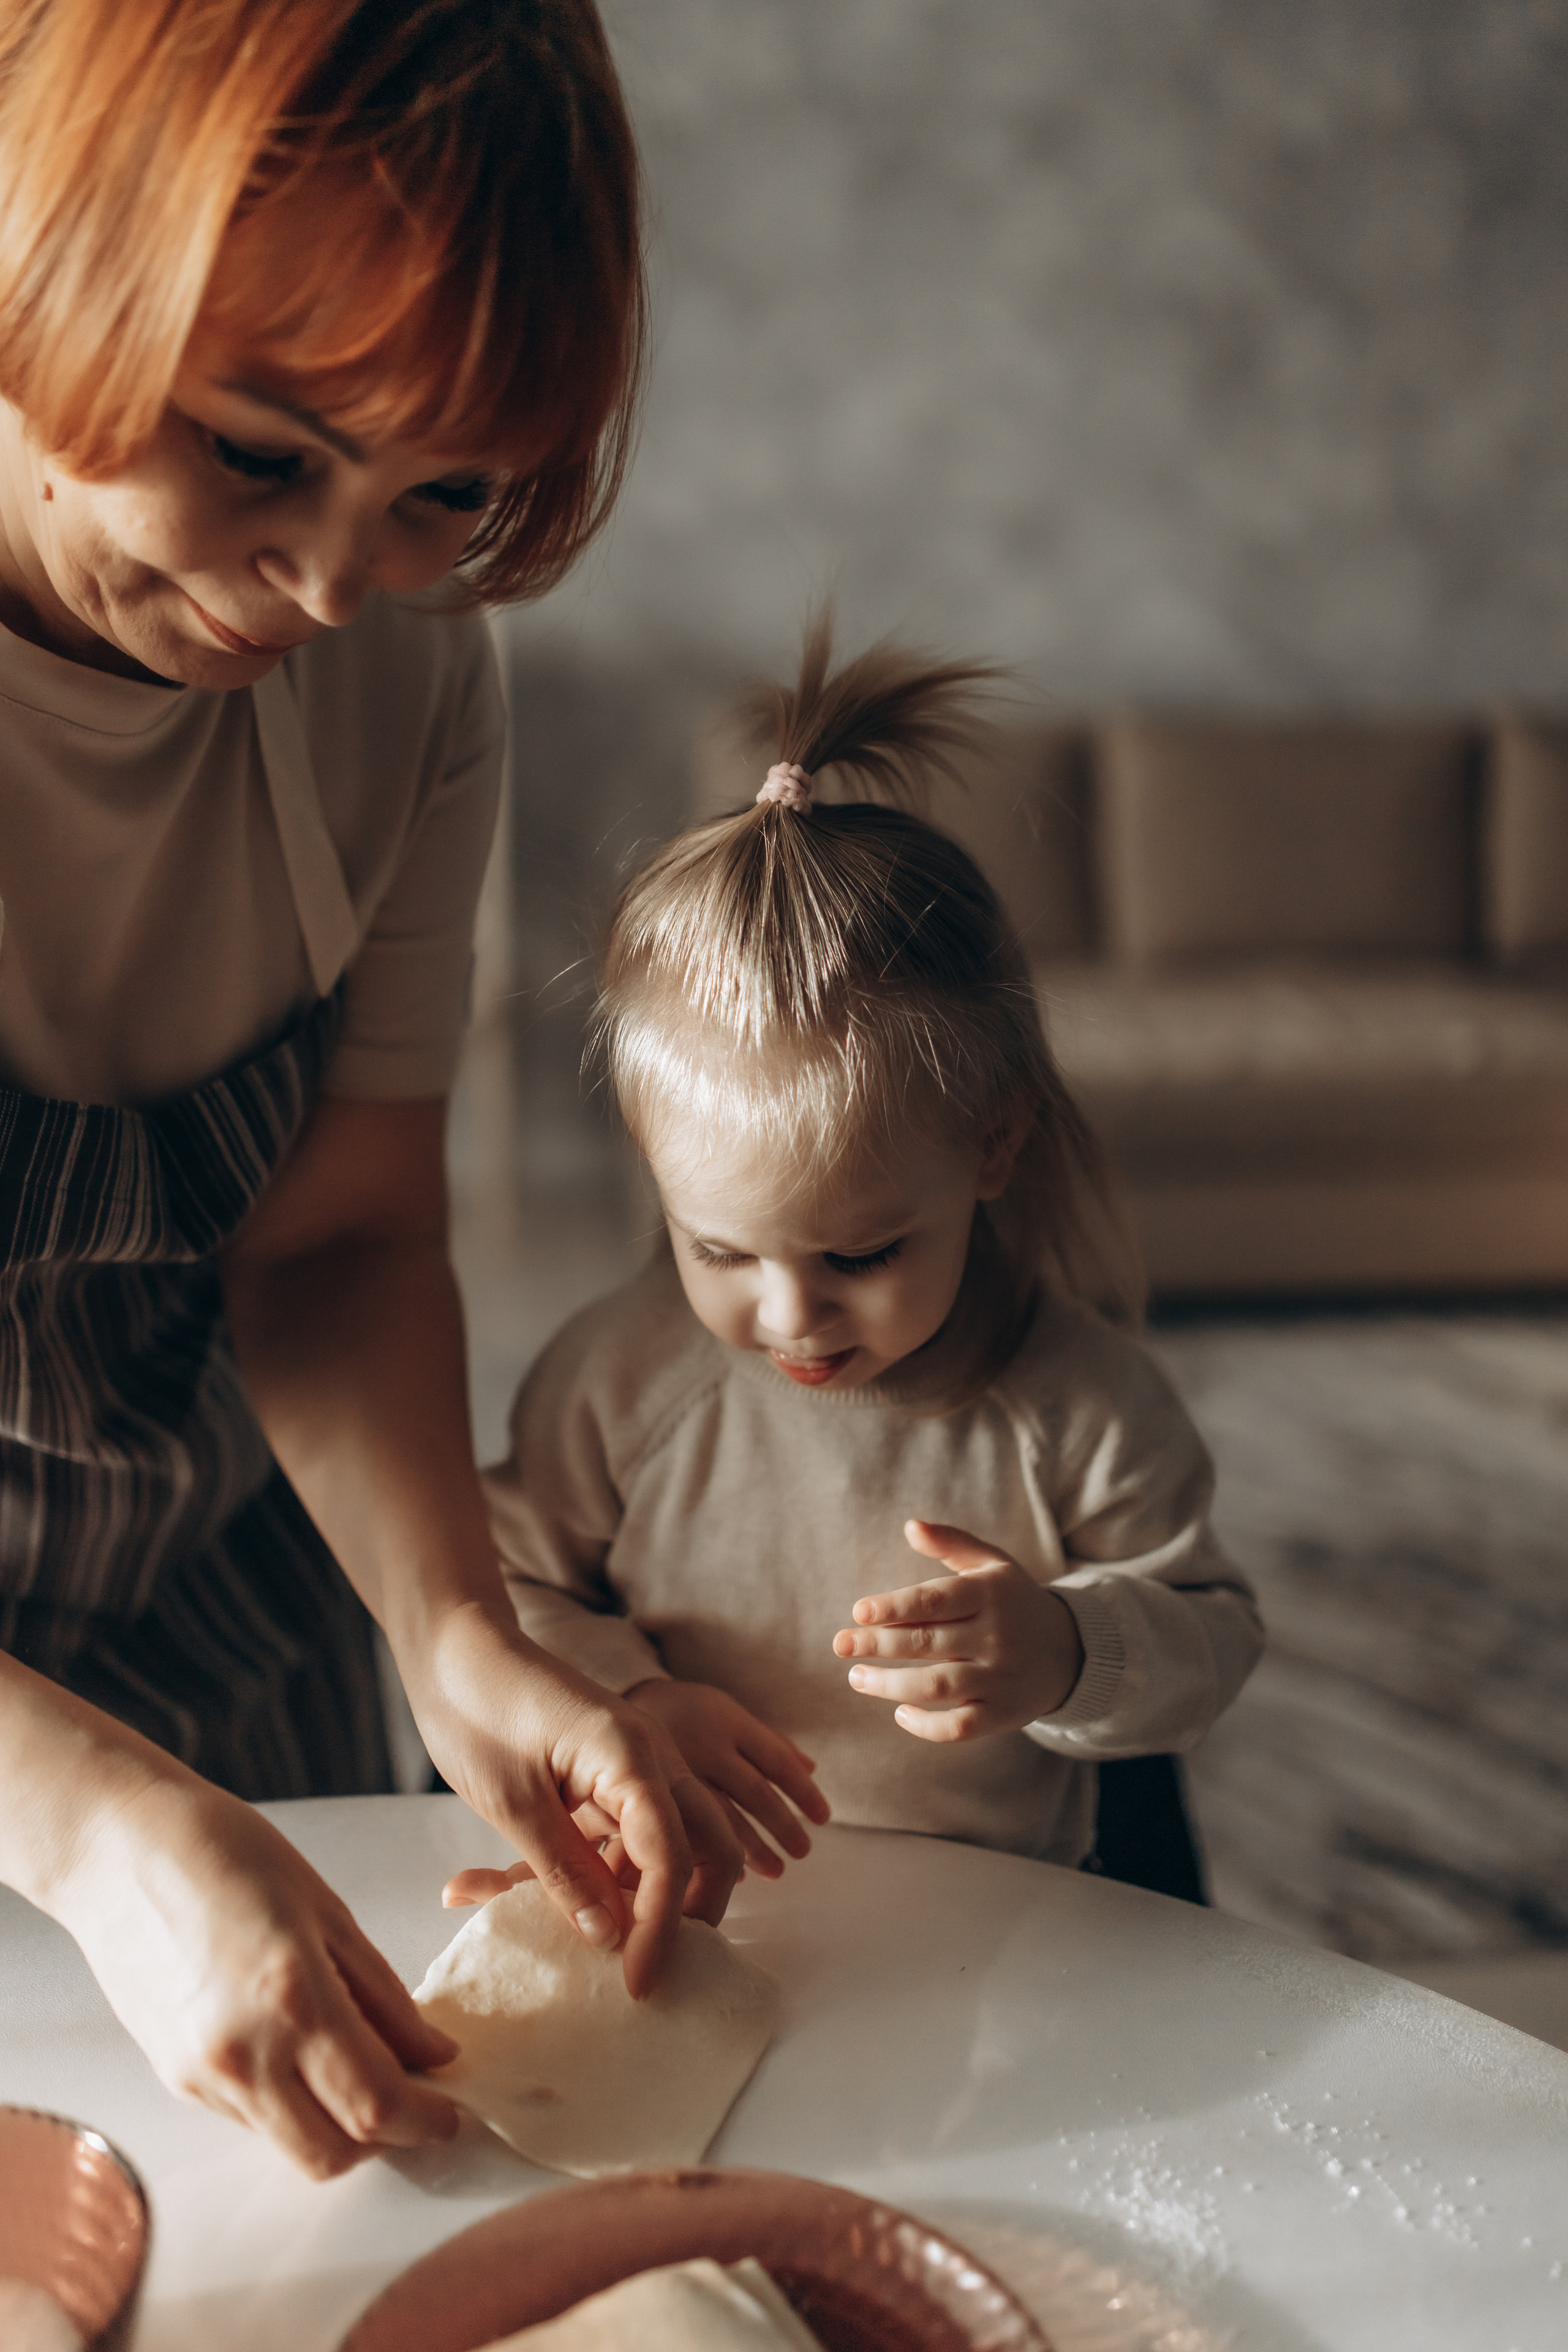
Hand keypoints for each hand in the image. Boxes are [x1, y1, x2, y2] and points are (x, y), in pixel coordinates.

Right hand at [54, 1770, 460, 2180]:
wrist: (119, 1852)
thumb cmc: (227, 1856)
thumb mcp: (327, 1911)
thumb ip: (383, 1995)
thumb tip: (432, 2055)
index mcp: (293, 1999)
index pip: (375, 2104)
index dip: (424, 2119)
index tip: (449, 2110)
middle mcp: (243, 2055)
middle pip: (333, 2153)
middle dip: (386, 2139)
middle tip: (414, 2099)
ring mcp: (203, 2075)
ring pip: (290, 2145)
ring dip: (337, 2128)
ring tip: (362, 2071)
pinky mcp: (175, 2078)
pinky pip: (251, 2118)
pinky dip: (291, 2105)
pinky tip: (302, 2053)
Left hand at [407, 1604, 744, 1997]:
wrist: (455, 1647)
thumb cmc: (477, 1711)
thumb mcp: (513, 1802)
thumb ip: (565, 1872)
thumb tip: (612, 1938)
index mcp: (634, 1757)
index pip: (674, 1856)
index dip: (661, 1927)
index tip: (637, 1983)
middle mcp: (651, 1758)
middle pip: (708, 1846)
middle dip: (689, 1913)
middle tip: (646, 1968)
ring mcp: (635, 1764)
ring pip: (675, 1843)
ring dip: (650, 1897)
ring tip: (600, 1944)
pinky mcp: (609, 1775)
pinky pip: (632, 1833)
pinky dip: (614, 1874)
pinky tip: (566, 1903)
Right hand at [625, 1680, 829, 1876]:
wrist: (617, 1701)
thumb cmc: (687, 1714)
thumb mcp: (726, 1714)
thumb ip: (767, 1741)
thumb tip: (811, 1769)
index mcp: (729, 1722)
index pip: (777, 1761)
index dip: (803, 1792)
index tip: (823, 1817)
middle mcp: (706, 1745)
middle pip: (755, 1792)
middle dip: (783, 1826)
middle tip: (802, 1851)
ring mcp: (677, 1770)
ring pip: (723, 1817)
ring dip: (754, 1848)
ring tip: (777, 1871)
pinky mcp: (652, 1793)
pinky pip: (687, 1830)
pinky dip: (713, 1852)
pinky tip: (732, 1873)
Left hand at [831, 1519, 1084, 1741]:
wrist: (1070, 1652)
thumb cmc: (1014, 1602)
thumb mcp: (992, 1564)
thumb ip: (951, 1543)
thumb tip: (910, 1525)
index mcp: (989, 1595)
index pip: (936, 1600)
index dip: (895, 1606)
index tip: (858, 1610)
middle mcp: (996, 1636)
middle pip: (928, 1643)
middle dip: (878, 1644)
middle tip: (841, 1644)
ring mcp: (999, 1678)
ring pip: (938, 1686)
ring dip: (890, 1685)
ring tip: (856, 1677)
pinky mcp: (1001, 1715)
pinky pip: (959, 1727)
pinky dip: (926, 1726)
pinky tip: (899, 1712)